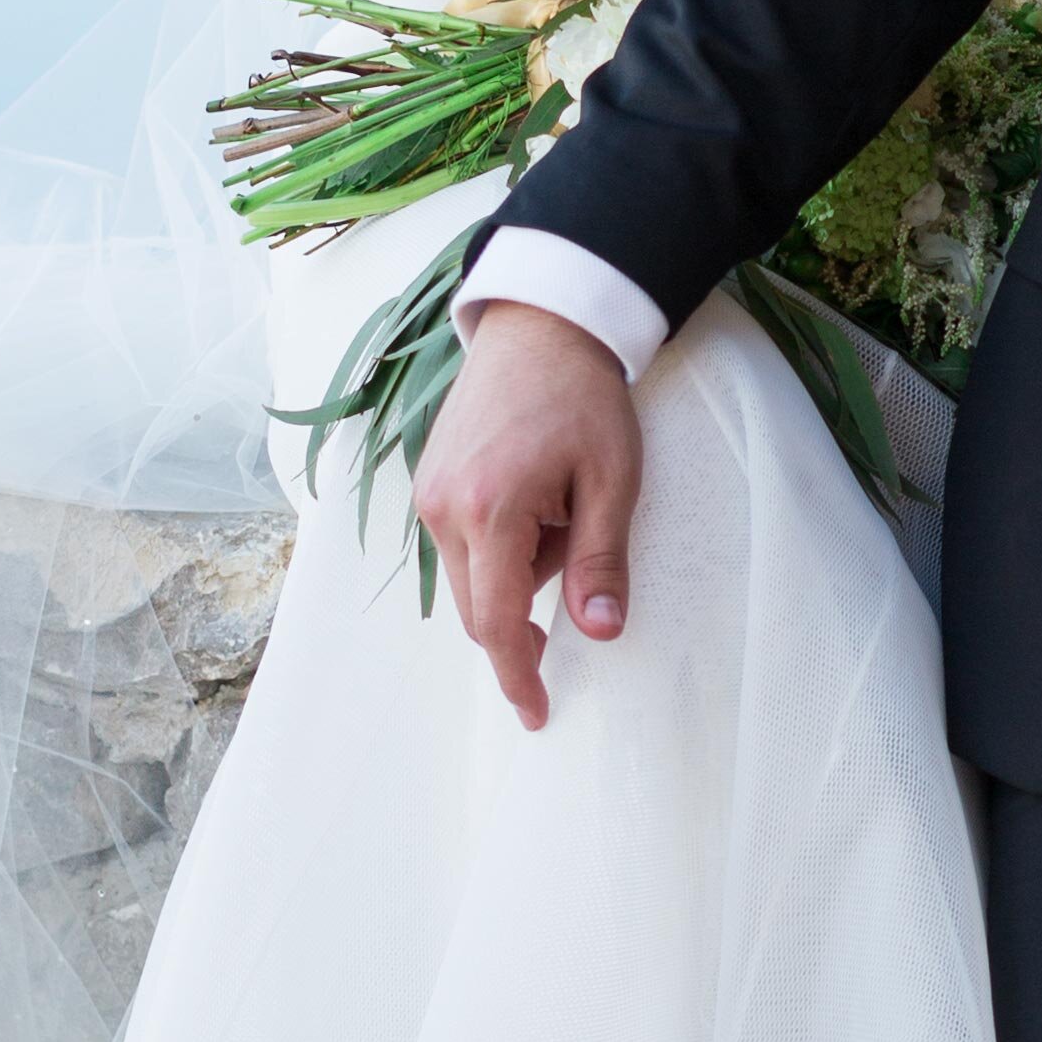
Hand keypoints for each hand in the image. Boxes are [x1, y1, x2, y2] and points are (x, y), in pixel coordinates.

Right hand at [413, 303, 642, 724]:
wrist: (541, 328)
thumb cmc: (584, 399)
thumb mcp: (612, 482)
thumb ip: (601, 563)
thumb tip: (600, 633)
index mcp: (490, 510)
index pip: (498, 623)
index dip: (519, 675)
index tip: (537, 713)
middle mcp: (443, 508)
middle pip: (479, 608)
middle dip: (529, 612)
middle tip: (578, 569)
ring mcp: (428, 494)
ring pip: (473, 576)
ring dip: (520, 570)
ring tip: (564, 507)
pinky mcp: (428, 483)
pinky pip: (462, 544)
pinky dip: (502, 543)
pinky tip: (538, 499)